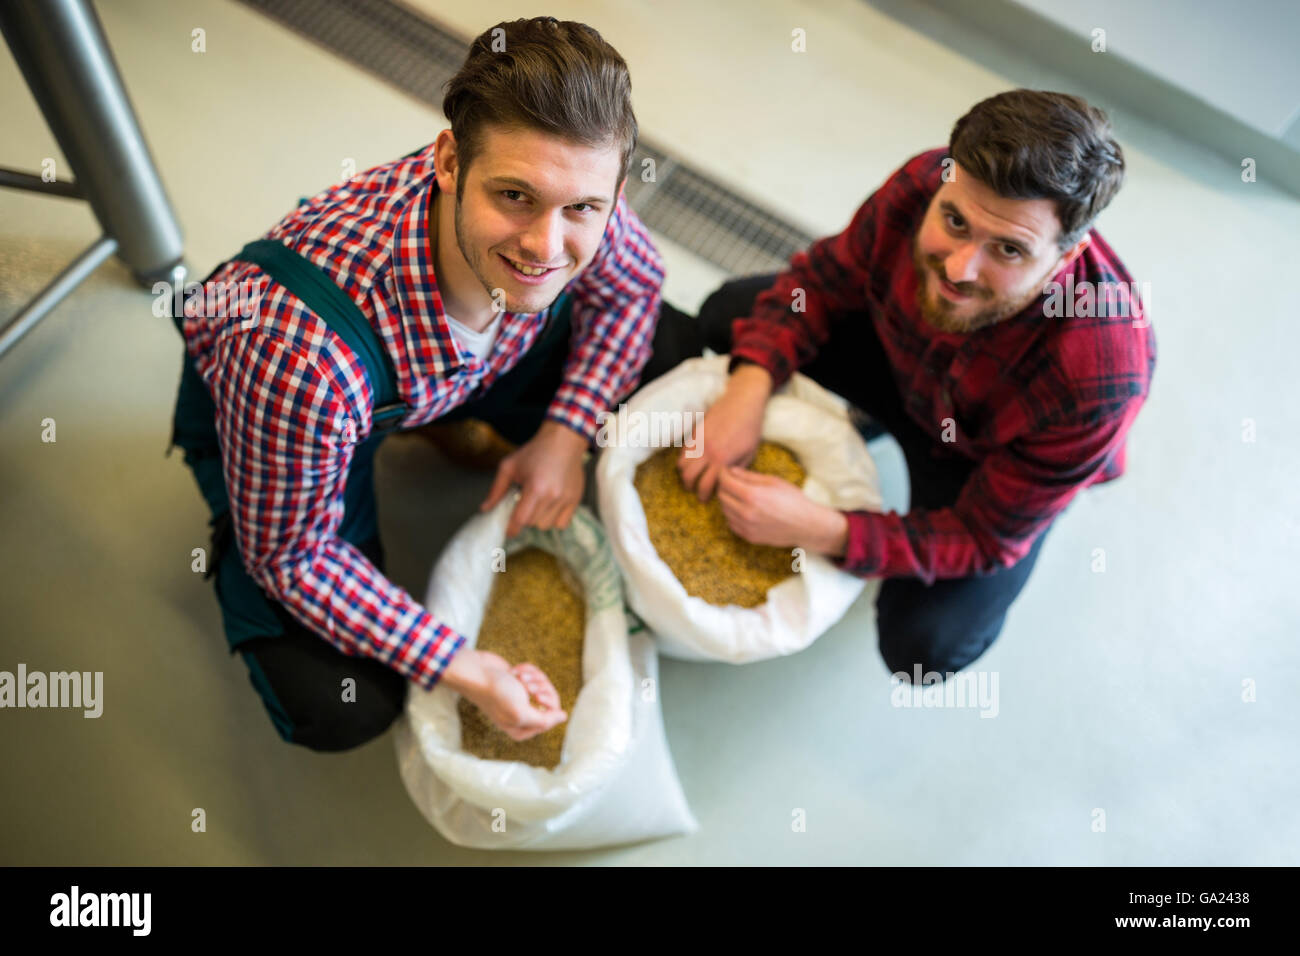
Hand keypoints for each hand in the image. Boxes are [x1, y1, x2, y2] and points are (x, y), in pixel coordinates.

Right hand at [443, 648, 566, 741]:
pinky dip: (526, 669)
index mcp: (523, 729)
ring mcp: (521, 697)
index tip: (536, 696)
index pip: (552, 716)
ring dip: (532, 676)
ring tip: (517, 676)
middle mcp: (523, 715)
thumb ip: (544, 720)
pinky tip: (514, 671)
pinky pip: (535, 674)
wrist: (477, 671)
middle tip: (526, 685)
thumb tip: (563, 717)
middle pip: (550, 698)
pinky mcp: (519, 682)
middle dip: (540, 686)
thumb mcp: (521, 712)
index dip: (548, 702)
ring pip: (543, 684)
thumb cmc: (496, 693)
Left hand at [480, 420, 586, 537]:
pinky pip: (562, 523)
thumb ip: (496, 490)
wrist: (563, 440)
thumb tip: (485, 508)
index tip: (507, 529)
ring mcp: (566, 499)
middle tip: (523, 503)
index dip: (511, 528)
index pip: (521, 520)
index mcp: (535, 488)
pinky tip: (549, 506)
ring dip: (538, 519)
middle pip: (532, 523)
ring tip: (537, 503)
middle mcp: (553, 496)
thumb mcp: (509, 466)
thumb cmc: (535, 452)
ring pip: (547, 525)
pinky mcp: (575, 500)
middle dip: (524, 517)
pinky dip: (553, 519)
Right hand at [678, 363, 771, 500]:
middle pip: (689, 476)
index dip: (704, 495)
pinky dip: (685, 459)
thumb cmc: (751, 427)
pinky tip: (692, 462)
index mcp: (723, 459)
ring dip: (685, 473)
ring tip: (691, 477)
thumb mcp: (750, 452)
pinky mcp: (696, 431)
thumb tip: (728, 481)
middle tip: (695, 491)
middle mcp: (708, 451)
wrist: (743, 401)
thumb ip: (737, 469)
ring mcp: (699, 440)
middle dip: (691, 487)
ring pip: (682, 464)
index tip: (705, 499)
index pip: (706, 485)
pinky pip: (684, 450)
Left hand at [716, 466, 848, 555]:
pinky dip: (733, 514)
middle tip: (732, 482)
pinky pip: (731, 523)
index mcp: (752, 495)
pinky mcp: (748, 536)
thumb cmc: (793, 499)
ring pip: (724, 510)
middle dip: (724, 486)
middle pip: (722, 496)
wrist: (806, 525)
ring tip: (740, 495)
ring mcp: (746, 527)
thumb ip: (749, 476)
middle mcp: (746, 512)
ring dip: (728, 500)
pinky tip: (744, 509)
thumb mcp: (773, 481)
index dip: (723, 473)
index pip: (725, 482)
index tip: (726, 471)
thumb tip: (732, 471)